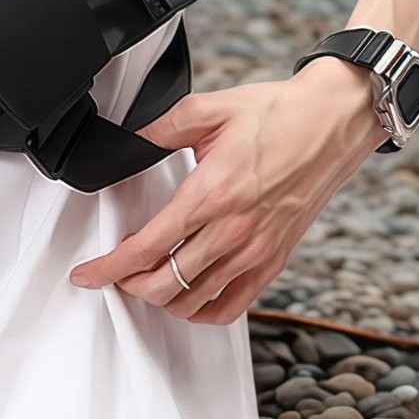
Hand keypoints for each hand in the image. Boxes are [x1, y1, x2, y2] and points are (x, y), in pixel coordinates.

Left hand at [68, 56, 383, 323]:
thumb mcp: (208, 107)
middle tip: (113, 273)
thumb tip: (132, 140)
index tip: (88, 273)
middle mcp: (233, 231)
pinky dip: (204, 311)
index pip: (148, 247)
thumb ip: (161, 127)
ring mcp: (256, 251)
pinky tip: (189, 297)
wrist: (331, 124)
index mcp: (210, 193)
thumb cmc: (277, 115)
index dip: (110, 267)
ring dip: (162, 298)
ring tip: (146, 281)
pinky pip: (233, 306)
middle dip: (129, 285)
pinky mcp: (274, 260)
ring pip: (195, 301)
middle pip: (166, 283)